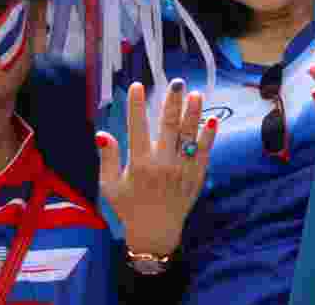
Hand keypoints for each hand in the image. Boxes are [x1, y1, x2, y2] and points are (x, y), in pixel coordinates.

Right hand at [97, 80, 217, 255]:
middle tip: (176, 83)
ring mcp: (182, 169)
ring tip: (196, 94)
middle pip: (168, 127)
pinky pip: (204, 152)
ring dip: (194, 114)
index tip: (137, 86)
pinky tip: (213, 119)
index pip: (136, 128)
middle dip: (172, 102)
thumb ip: (107, 159)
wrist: (155, 232)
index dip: (136, 106)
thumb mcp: (110, 186)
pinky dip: (209, 136)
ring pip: (189, 136)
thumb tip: (101, 133)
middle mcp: (162, 164)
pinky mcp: (196, 176)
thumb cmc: (129, 207)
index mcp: (139, 165)